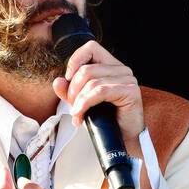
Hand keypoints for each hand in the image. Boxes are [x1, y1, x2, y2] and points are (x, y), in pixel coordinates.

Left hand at [52, 39, 144, 158]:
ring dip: (78, 100)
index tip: (68, 79)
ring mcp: (128, 79)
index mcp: (111, 66)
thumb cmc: (106, 122)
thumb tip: (58, 81)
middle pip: (87, 69)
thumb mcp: (83, 103)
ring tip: (77, 114)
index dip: (75, 60)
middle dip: (73, 89)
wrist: (122, 141)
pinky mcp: (130, 91)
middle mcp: (121, 70)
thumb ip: (69, 91)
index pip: (91, 48)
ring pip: (92, 81)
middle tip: (72, 107)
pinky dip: (86, 103)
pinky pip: (100, 91)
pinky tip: (81, 115)